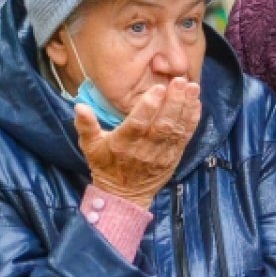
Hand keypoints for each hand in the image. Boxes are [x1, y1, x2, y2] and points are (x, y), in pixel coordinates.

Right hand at [74, 77, 200, 208]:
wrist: (124, 195)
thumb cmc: (106, 166)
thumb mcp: (90, 147)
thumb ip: (86, 126)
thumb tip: (79, 106)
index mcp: (124, 144)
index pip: (138, 124)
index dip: (149, 107)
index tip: (158, 88)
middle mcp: (145, 148)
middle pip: (162, 124)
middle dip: (173, 102)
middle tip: (180, 81)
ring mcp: (162, 153)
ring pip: (176, 129)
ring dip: (186, 108)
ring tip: (192, 87)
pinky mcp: (173, 156)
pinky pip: (185, 137)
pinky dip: (192, 121)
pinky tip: (196, 104)